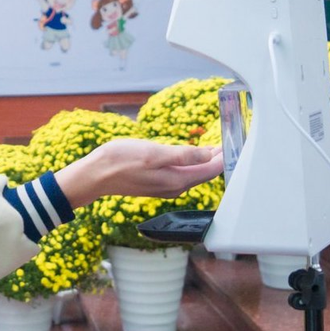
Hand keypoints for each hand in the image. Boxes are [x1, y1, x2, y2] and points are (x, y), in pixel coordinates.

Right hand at [56, 138, 223, 209]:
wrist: (95, 175)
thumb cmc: (120, 161)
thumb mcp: (154, 153)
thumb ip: (183, 155)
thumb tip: (209, 156)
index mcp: (177, 180)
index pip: (210, 169)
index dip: (224, 157)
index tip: (234, 144)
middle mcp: (174, 187)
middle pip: (204, 173)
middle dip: (217, 159)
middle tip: (228, 143)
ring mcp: (164, 186)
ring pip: (193, 174)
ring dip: (204, 161)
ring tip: (214, 148)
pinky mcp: (155, 183)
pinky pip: (181, 174)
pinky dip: (190, 164)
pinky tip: (190, 155)